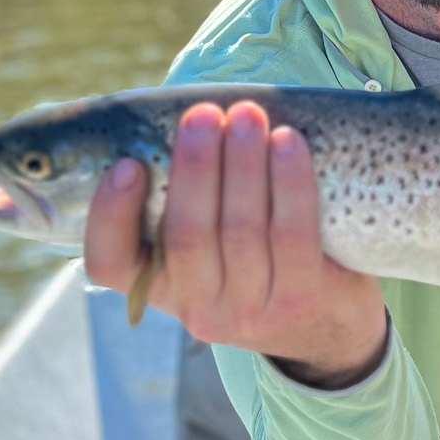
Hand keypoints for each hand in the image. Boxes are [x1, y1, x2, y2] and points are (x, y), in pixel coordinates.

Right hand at [82, 101, 388, 386]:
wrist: (330, 325)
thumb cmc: (259, 260)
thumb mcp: (211, 249)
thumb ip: (188, 200)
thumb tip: (181, 121)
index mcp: (160, 289)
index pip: (110, 263)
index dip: (109, 215)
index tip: (128, 163)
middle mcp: (199, 310)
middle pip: (186, 236)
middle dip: (195, 166)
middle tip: (204, 114)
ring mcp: (251, 312)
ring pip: (240, 230)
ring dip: (243, 163)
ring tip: (248, 116)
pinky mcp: (301, 301)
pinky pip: (293, 234)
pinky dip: (289, 183)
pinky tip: (288, 143)